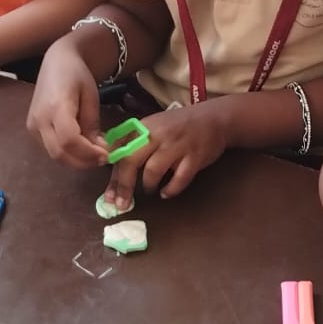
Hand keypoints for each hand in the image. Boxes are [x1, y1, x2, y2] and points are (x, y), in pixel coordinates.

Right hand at [26, 43, 107, 168]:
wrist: (57, 62)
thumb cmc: (77, 75)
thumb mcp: (91, 97)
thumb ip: (93, 124)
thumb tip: (100, 150)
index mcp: (56, 106)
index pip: (69, 140)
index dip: (88, 153)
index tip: (106, 154)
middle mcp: (39, 118)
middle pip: (59, 153)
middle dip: (83, 161)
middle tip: (103, 159)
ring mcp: (33, 125)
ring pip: (54, 155)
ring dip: (76, 160)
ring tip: (95, 154)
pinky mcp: (32, 129)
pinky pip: (50, 149)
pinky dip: (67, 153)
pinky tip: (81, 148)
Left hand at [101, 104, 225, 208]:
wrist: (214, 118)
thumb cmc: (179, 125)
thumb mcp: (153, 126)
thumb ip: (134, 143)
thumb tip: (110, 164)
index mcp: (144, 127)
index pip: (121, 152)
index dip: (113, 176)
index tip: (108, 196)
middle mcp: (158, 134)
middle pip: (131, 160)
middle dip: (124, 185)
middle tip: (122, 204)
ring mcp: (177, 145)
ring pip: (153, 170)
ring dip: (148, 185)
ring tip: (150, 190)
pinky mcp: (195, 156)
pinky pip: (179, 178)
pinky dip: (171, 189)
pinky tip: (167, 193)